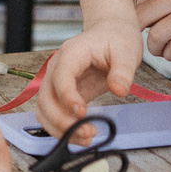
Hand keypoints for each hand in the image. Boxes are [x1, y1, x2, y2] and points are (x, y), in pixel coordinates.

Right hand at [37, 19, 141, 134]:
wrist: (111, 32)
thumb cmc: (117, 38)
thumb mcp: (127, 51)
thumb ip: (123, 71)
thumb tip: (119, 91)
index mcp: (71, 53)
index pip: (60, 77)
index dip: (67, 97)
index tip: (82, 113)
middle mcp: (57, 68)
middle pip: (46, 98)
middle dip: (63, 120)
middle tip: (89, 132)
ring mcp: (56, 82)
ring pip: (44, 110)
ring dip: (59, 128)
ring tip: (86, 139)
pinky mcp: (61, 95)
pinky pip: (52, 114)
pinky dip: (61, 128)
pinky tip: (81, 136)